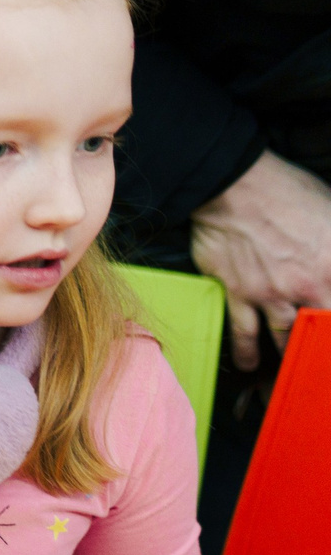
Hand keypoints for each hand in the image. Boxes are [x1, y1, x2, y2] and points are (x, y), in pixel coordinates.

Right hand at [191, 150, 330, 369]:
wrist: (233, 186)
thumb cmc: (285, 192)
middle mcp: (308, 286)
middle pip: (322, 330)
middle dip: (323, 349)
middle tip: (321, 364)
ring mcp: (271, 294)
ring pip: (287, 338)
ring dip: (292, 355)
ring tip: (293, 368)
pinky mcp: (239, 294)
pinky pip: (245, 332)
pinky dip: (248, 352)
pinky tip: (251, 364)